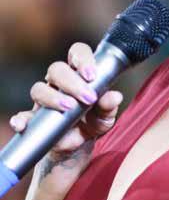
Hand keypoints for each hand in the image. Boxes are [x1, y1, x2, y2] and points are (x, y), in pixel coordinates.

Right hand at [9, 42, 122, 158]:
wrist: (78, 147)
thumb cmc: (92, 122)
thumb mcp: (105, 116)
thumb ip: (109, 105)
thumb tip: (114, 97)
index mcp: (78, 74)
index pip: (77, 53)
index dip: (82, 58)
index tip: (91, 74)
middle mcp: (59, 83)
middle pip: (57, 69)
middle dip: (72, 82)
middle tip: (87, 97)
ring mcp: (44, 100)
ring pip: (39, 89)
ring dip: (53, 97)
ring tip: (69, 108)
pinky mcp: (34, 119)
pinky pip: (23, 116)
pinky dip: (22, 120)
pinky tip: (23, 125)